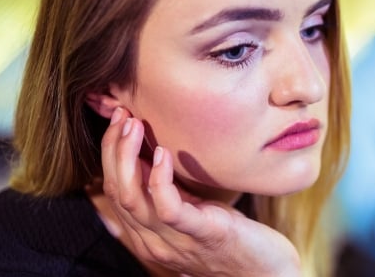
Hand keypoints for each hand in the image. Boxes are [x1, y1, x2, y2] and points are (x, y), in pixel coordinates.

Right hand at [100, 107, 300, 276]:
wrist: (263, 271)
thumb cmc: (231, 235)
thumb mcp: (192, 208)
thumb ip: (168, 191)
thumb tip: (151, 151)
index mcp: (146, 233)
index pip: (114, 190)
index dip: (110, 153)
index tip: (119, 119)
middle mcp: (152, 240)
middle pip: (117, 191)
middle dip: (113, 148)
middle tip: (122, 114)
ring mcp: (174, 240)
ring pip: (132, 198)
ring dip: (127, 157)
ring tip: (134, 125)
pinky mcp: (201, 234)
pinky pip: (167, 209)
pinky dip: (160, 179)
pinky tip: (163, 153)